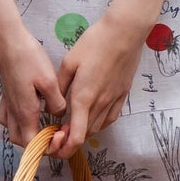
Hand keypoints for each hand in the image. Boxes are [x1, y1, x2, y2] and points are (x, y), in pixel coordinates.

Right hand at [0, 22, 66, 147]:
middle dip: (38, 144)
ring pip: (13, 131)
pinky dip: (16, 122)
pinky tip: (26, 113)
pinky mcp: (5, 95)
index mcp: (25, 112)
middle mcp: (14, 112)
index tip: (60, 136)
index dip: (47, 147)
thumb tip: (59, 114)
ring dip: (27, 134)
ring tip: (43, 125)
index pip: (32, 145)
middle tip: (54, 132)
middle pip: (22, 141)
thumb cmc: (28, 58)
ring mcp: (7, 104)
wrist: (7, 40)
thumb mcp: (49, 81)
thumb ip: (56, 103)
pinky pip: (7, 118)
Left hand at [49, 11, 145, 161]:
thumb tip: (55, 104)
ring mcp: (114, 100)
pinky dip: (99, 123)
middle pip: (85, 135)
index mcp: (83, 97)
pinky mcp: (123, 95)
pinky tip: (93, 115)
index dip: (65, 147)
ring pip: (98, 128)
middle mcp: (100, 103)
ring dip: (84, 130)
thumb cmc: (95, 43)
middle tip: (59, 130)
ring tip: (74, 122)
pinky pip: (110, 118)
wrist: (124, 33)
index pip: (76, 136)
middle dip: (71, 139)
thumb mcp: (69, 62)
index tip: (55, 143)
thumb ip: (60, 86)